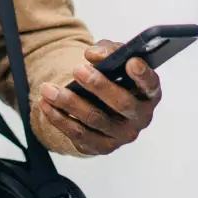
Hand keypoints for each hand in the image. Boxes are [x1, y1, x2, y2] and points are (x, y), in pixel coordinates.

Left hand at [38, 39, 162, 155]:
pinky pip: (79, 134)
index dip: (143, 75)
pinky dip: (60, 119)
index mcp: (148, 93)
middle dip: (98, 85)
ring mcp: (122, 135)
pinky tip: (46, 105)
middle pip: (122, 103)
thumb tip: (93, 55)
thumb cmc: (113, 78)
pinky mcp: (102, 146)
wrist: (101, 104)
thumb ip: (108, 51)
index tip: (131, 62)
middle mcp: (140, 117)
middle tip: (77, 69)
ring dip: (69, 102)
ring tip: (47, 89)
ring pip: (95, 119)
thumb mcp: (114, 58)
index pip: (151, 84)